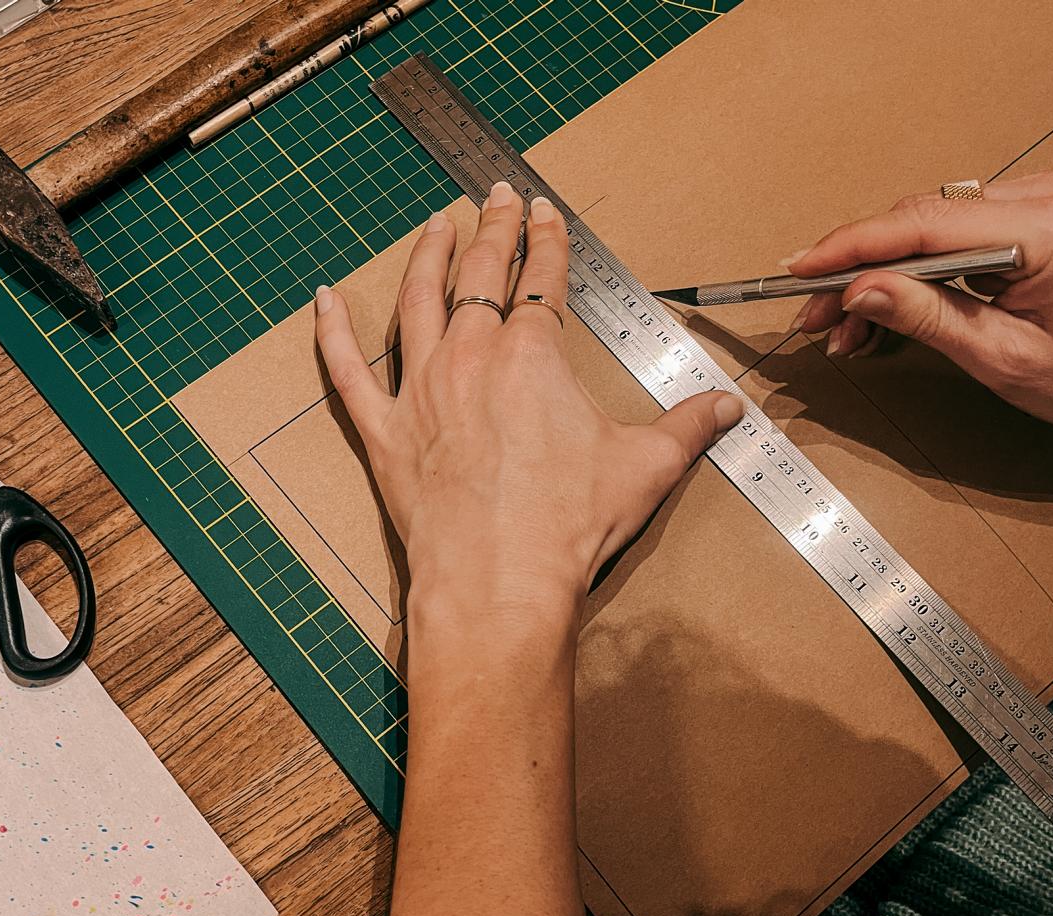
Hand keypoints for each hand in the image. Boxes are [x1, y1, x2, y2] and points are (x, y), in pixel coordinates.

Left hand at [314, 180, 741, 617]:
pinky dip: (333, 332)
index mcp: (532, 354)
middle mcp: (471, 356)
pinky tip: (324, 299)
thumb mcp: (646, 468)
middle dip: (491, 228)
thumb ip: (688, 427)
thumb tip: (729, 405)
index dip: (547, 239)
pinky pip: (348, 371)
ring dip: (426, 256)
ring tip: (434, 225)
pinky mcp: (385, 433)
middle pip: (479, 273)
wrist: (499, 582)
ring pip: (416, 302)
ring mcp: (420, 391)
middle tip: (495, 196)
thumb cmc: (569, 524)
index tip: (546, 212)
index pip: (542, 277)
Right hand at [790, 170, 1052, 429]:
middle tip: (816, 315)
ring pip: (933, 224)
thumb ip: (929, 317)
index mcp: (1048, 231)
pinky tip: (890, 299)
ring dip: (883, 271)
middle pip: (921, 219)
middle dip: (858, 268)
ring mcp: (1047, 200)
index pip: (923, 223)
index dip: (852, 245)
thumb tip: (863, 289)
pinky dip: (917, 264)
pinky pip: (959, 228)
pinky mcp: (1040, 213)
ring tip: (848, 324)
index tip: (803, 269)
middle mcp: (1050, 198)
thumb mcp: (1005, 357)